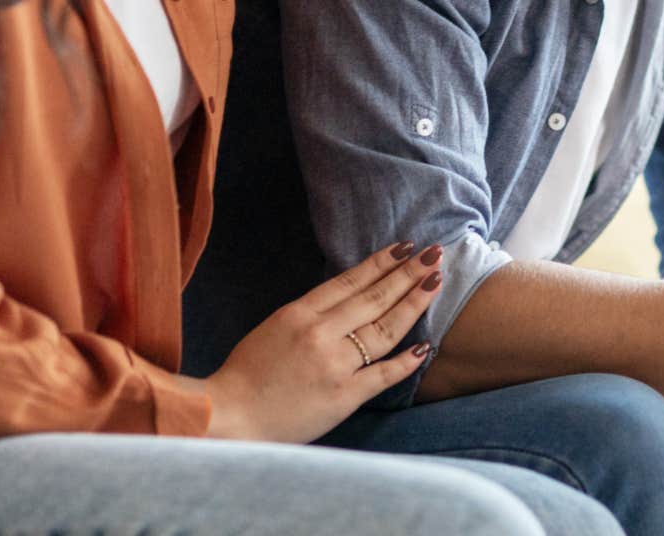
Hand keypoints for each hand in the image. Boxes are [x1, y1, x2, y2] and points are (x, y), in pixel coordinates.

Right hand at [205, 240, 443, 442]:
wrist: (229, 417)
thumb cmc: (247, 374)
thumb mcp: (274, 328)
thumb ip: (310, 313)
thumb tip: (349, 297)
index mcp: (299, 313)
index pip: (350, 280)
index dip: (381, 262)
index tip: (405, 247)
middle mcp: (321, 334)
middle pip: (375, 298)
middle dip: (408, 274)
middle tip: (434, 256)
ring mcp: (335, 365)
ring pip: (385, 329)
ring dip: (413, 304)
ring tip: (435, 284)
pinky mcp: (344, 397)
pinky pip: (383, 374)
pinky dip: (406, 361)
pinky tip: (425, 347)